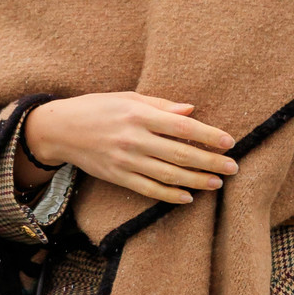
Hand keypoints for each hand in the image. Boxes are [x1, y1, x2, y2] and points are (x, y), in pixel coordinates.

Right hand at [22, 93, 237, 205]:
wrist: (60, 129)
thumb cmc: (98, 107)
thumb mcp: (128, 97)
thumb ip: (161, 104)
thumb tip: (192, 110)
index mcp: (140, 114)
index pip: (183, 127)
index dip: (209, 135)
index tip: (230, 142)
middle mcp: (134, 138)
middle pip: (181, 154)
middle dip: (211, 162)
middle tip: (233, 167)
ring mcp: (126, 160)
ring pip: (169, 175)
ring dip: (196, 181)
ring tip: (217, 183)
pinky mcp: (118, 177)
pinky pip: (149, 190)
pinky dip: (170, 195)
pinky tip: (188, 197)